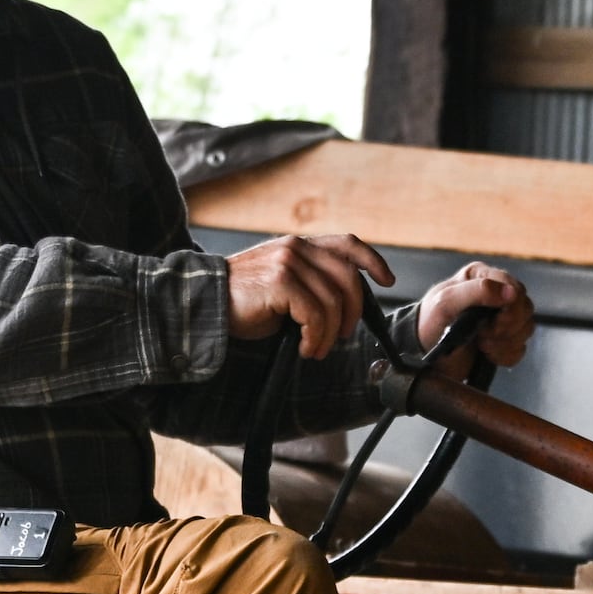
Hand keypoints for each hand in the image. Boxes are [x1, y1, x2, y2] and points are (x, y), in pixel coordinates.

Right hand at [224, 229, 387, 358]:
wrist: (205, 302)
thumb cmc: (244, 301)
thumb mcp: (284, 286)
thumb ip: (311, 284)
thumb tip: (344, 307)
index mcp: (300, 245)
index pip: (348, 244)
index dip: (372, 261)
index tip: (387, 280)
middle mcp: (297, 247)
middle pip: (348, 278)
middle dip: (354, 313)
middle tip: (341, 337)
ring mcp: (288, 262)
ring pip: (333, 301)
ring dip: (330, 334)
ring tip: (317, 349)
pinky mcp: (280, 281)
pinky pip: (315, 314)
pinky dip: (316, 338)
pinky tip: (305, 348)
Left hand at [408, 259, 533, 369]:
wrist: (421, 355)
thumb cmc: (428, 322)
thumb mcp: (445, 302)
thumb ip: (478, 291)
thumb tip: (511, 292)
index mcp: (481, 277)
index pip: (514, 287)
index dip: (510, 306)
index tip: (494, 321)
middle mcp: (495, 294)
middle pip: (525, 307)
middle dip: (506, 326)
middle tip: (483, 334)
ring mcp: (501, 318)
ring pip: (526, 328)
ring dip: (504, 342)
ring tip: (481, 344)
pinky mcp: (502, 340)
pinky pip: (520, 348)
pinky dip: (505, 355)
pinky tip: (487, 354)